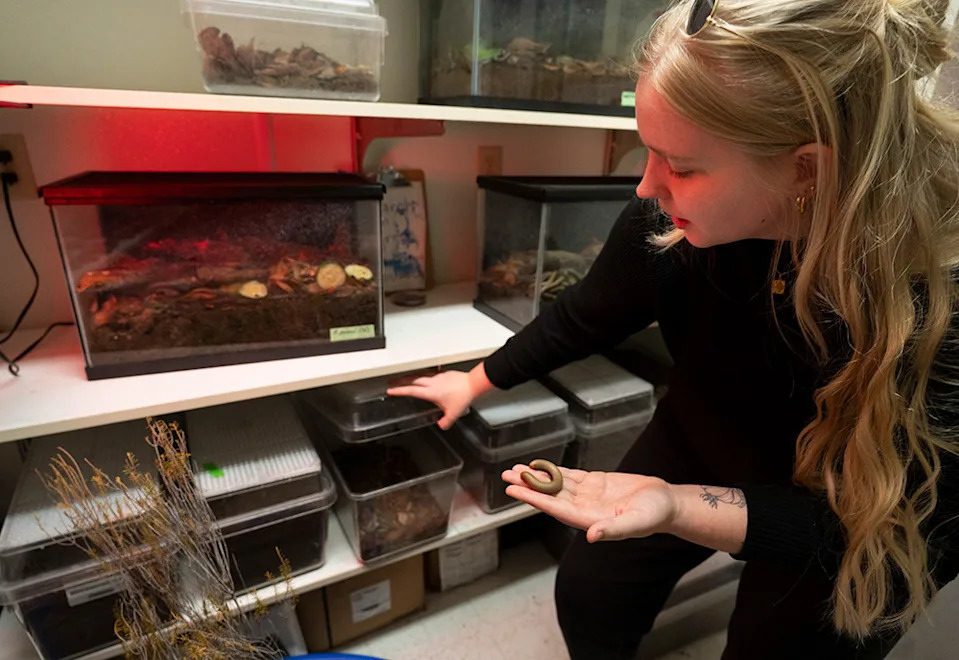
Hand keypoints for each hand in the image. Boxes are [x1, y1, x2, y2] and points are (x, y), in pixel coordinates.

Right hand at [386, 370, 474, 429]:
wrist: (472, 383)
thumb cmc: (463, 396)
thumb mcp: (453, 413)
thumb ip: (445, 421)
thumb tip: (441, 425)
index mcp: (431, 392)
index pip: (411, 391)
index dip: (399, 390)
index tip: (391, 390)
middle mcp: (432, 383)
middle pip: (412, 380)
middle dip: (399, 381)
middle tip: (391, 382)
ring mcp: (437, 376)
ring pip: (419, 375)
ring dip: (409, 376)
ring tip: (403, 378)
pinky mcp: (443, 373)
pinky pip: (428, 372)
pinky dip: (422, 374)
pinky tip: (422, 375)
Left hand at [501, 464, 678, 542]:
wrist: (666, 503)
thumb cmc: (654, 515)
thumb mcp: (636, 523)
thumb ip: (614, 530)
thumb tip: (593, 536)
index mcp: (590, 519)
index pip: (555, 508)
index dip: (534, 498)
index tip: (515, 490)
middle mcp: (584, 507)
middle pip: (550, 495)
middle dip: (528, 485)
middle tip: (506, 476)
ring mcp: (588, 495)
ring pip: (556, 484)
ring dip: (536, 477)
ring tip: (515, 469)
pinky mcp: (594, 483)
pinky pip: (568, 476)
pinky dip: (553, 470)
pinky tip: (539, 466)